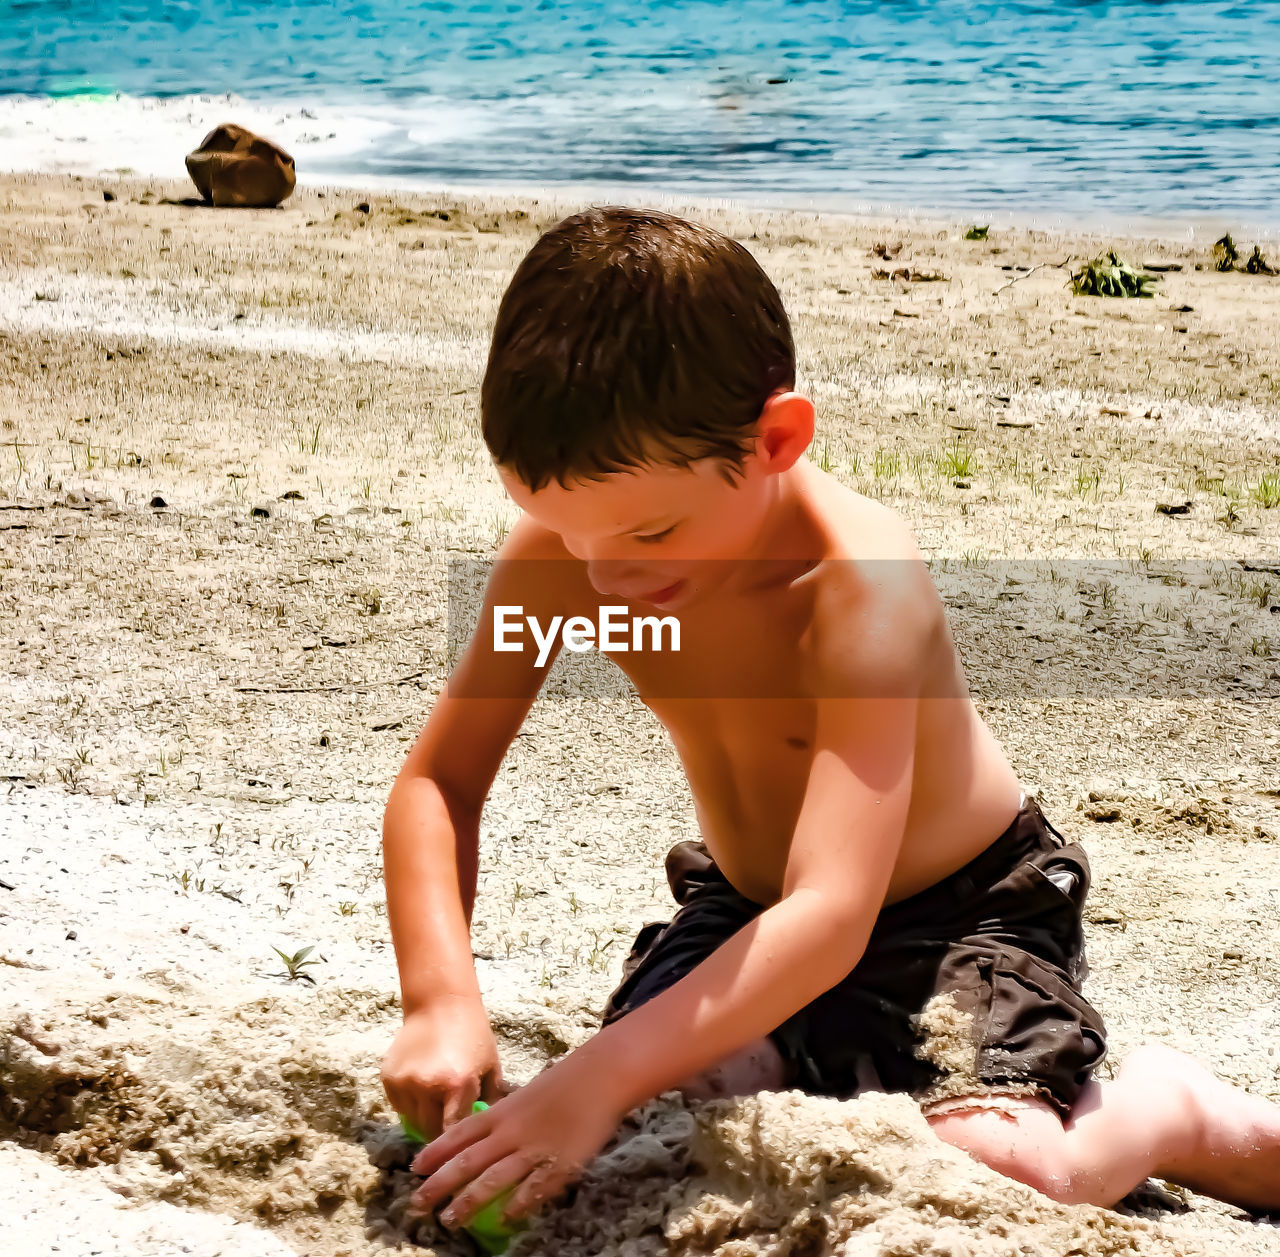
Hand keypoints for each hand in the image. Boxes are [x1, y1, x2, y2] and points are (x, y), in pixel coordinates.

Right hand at [381, 997, 507, 1140]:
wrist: (440, 1004)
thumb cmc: (473, 1034)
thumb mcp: (491, 1065)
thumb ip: (490, 1099)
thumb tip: (487, 1131)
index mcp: (459, 1085)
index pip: (453, 1133)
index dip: (455, 1147)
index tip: (459, 1154)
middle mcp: (428, 1087)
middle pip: (430, 1132)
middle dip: (440, 1133)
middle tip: (447, 1125)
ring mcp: (405, 1082)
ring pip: (411, 1121)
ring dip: (423, 1118)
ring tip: (435, 1101)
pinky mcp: (388, 1077)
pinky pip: (398, 1105)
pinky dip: (409, 1104)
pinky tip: (422, 1087)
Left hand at [408, 1050, 625, 1229]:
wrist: (599, 1077)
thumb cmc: (563, 1084)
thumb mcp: (524, 1096)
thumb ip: (503, 1118)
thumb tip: (480, 1139)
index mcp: (502, 1111)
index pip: (459, 1134)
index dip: (435, 1152)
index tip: (414, 1169)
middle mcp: (511, 1131)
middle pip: (467, 1161)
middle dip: (439, 1185)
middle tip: (417, 1205)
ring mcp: (533, 1149)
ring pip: (492, 1180)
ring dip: (468, 1202)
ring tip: (449, 1220)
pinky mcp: (558, 1165)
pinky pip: (532, 1190)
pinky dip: (516, 1206)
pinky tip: (504, 1219)